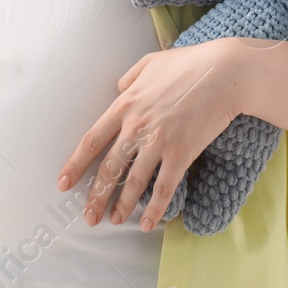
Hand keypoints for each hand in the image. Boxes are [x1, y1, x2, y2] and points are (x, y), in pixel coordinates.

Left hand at [56, 38, 247, 231]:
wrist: (225, 72)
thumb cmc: (189, 63)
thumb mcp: (150, 62)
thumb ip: (129, 77)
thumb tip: (118, 88)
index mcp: (125, 105)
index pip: (92, 140)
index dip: (75, 165)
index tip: (63, 184)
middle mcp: (136, 126)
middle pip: (109, 168)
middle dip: (96, 196)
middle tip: (88, 217)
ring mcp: (158, 142)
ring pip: (133, 182)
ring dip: (122, 205)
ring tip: (113, 221)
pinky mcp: (182, 154)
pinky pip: (164, 188)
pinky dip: (155, 208)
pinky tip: (148, 224)